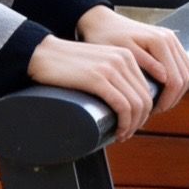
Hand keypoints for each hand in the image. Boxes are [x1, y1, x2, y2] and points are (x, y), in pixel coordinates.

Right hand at [25, 33, 157, 138]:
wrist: (42, 53)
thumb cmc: (65, 64)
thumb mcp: (96, 62)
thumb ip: (111, 74)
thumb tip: (120, 99)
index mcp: (126, 56)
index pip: (147, 88)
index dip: (144, 111)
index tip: (132, 123)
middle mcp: (123, 59)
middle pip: (145, 98)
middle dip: (140, 121)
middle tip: (126, 133)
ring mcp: (111, 68)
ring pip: (136, 105)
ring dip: (132, 126)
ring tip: (121, 135)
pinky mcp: (97, 78)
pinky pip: (122, 106)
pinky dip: (124, 123)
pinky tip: (118, 131)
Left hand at [75, 5, 188, 113]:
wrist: (102, 22)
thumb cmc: (106, 38)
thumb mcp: (121, 53)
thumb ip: (145, 63)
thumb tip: (165, 77)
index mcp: (159, 42)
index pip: (174, 79)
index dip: (166, 100)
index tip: (151, 111)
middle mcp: (169, 38)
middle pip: (185, 77)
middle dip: (173, 98)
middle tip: (155, 110)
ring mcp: (172, 39)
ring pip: (187, 72)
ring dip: (177, 91)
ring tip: (159, 103)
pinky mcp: (170, 43)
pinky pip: (183, 66)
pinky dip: (178, 81)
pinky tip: (163, 91)